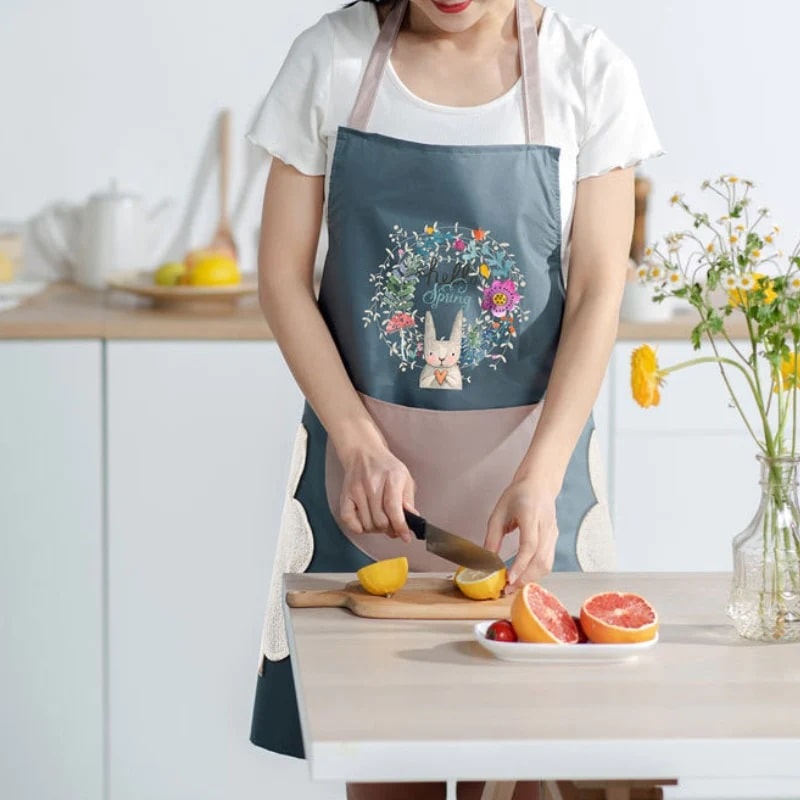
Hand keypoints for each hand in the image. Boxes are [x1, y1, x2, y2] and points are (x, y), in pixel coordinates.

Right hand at [338, 442, 415, 542]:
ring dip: (376, 529)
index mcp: (391, 478)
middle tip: (393, 527)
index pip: (394, 509)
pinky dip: (357, 527)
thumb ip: (409, 500)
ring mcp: (357, 490)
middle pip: (380, 521)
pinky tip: (365, 522)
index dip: (401, 527)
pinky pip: (348, 520)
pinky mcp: (345, 495)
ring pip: (367, 524)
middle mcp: (372, 484)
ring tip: (381, 522)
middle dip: (390, 529)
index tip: (405, 537)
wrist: (364, 453)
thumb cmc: (386, 466)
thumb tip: (412, 519)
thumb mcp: (405, 478)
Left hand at [484, 478, 558, 593]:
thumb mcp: (498, 512)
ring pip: (547, 564)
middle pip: (540, 559)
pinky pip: (548, 561)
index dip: (519, 565)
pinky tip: (524, 576)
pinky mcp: (554, 538)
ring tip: (513, 586)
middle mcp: (546, 525)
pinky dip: (536, 572)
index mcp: (531, 514)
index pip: (529, 545)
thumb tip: (487, 561)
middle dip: (524, 578)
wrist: (539, 484)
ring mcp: (553, 533)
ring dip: (530, 578)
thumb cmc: (518, 495)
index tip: (508, 578)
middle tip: (507, 589)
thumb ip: (492, 537)